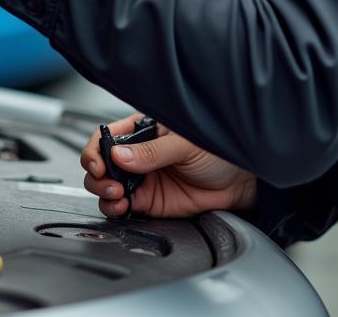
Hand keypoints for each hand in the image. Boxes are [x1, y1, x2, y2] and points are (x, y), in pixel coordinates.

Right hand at [81, 114, 256, 218]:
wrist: (241, 181)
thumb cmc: (219, 149)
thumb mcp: (185, 143)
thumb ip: (153, 151)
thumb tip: (120, 156)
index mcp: (144, 129)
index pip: (107, 136)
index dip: (96, 150)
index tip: (99, 163)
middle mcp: (138, 154)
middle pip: (101, 163)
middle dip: (97, 175)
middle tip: (110, 183)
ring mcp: (143, 178)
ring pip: (106, 186)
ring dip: (104, 193)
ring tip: (118, 196)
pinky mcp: (150, 202)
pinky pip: (122, 206)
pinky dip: (115, 208)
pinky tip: (121, 206)